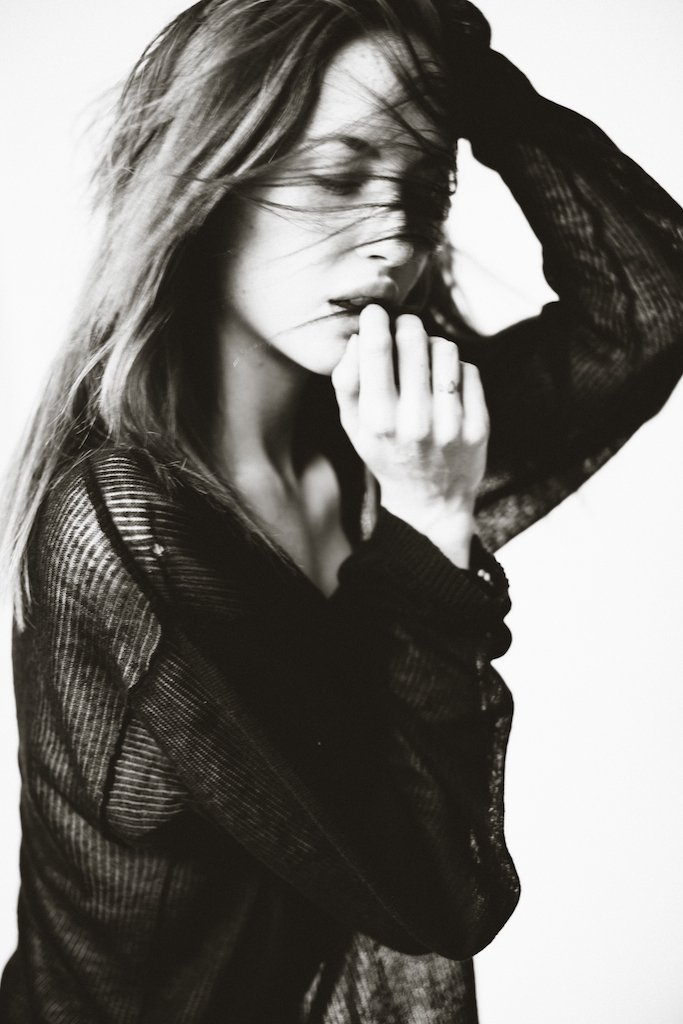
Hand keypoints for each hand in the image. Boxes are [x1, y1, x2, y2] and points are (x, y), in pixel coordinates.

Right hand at [331, 305, 488, 567]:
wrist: (429, 500)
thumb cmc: (386, 453)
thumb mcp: (353, 426)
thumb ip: (346, 382)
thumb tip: (357, 337)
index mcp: (378, 420)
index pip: (377, 350)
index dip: (375, 319)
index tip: (376, 312)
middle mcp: (415, 421)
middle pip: (414, 339)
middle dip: (406, 325)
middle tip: (403, 329)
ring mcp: (450, 424)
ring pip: (446, 349)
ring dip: (433, 345)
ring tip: (425, 360)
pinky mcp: (478, 426)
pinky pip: (469, 370)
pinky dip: (456, 369)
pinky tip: (444, 386)